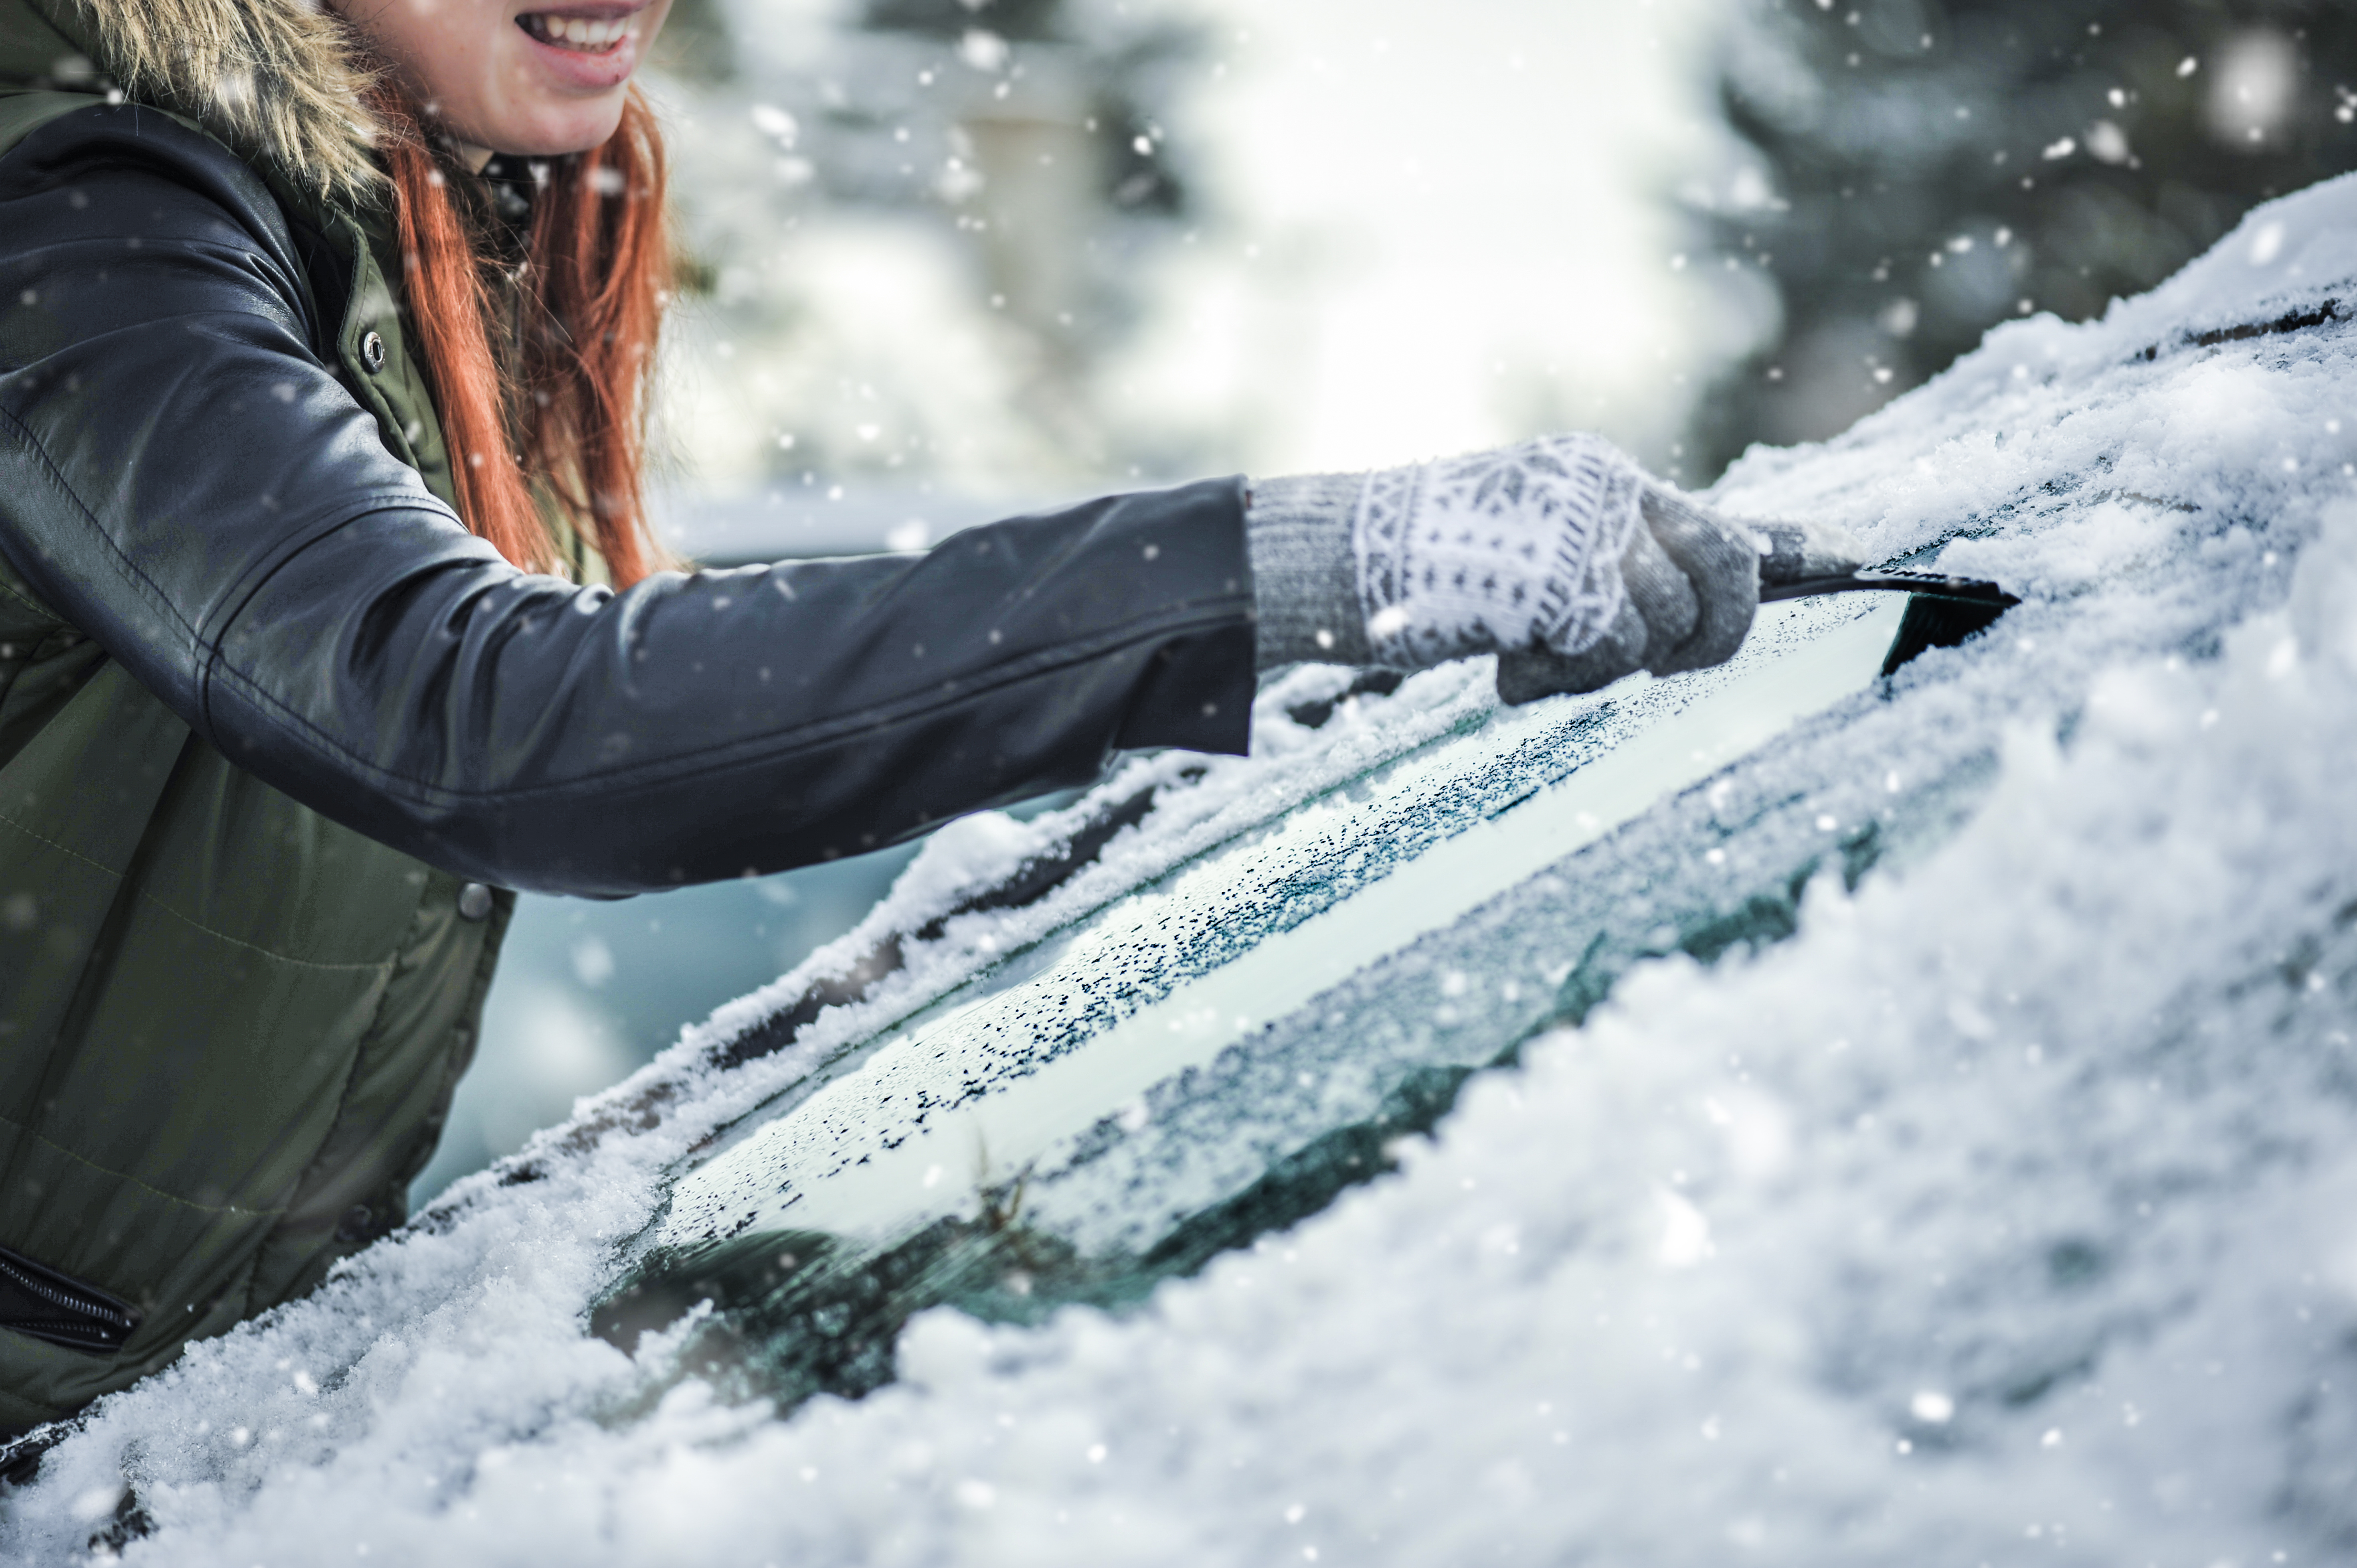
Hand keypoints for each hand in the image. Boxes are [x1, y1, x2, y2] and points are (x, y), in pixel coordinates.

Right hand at [1244, 436, 1867, 700]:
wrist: (1334, 559)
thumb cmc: (1420, 570)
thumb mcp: (1526, 556)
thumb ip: (1604, 570)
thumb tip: (1670, 598)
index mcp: (1597, 478)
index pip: (1717, 513)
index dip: (1791, 547)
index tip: (1852, 557)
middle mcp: (1603, 487)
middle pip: (1727, 565)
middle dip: (1714, 632)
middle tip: (1652, 662)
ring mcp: (1584, 527)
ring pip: (1664, 624)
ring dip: (1602, 666)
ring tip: (1528, 659)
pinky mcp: (1561, 576)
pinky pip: (1611, 649)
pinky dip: (1562, 677)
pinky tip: (1504, 664)